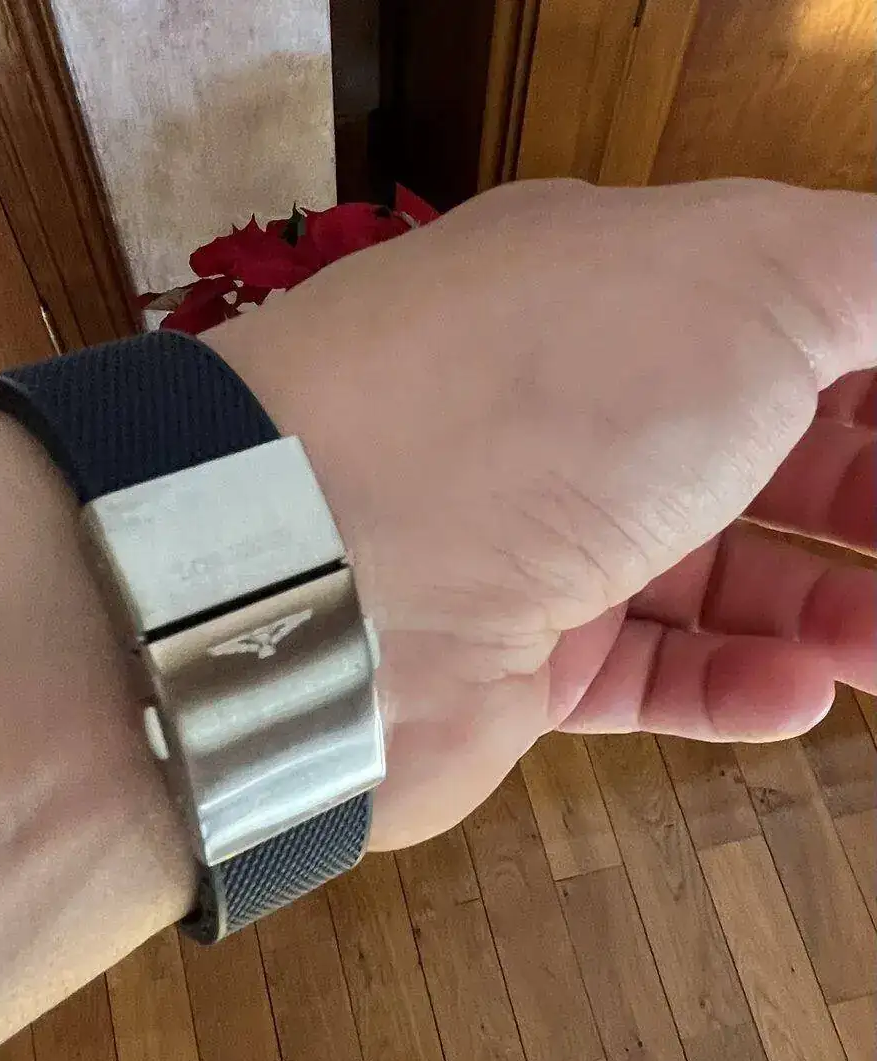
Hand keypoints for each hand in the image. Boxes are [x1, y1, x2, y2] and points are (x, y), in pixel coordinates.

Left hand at [204, 179, 876, 848]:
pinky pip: (638, 678)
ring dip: (819, 607)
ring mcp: (528, 541)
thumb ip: (864, 276)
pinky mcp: (505, 663)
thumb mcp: (748, 275)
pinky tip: (798, 692)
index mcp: (605, 291)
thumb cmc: (545, 397)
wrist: (331, 570)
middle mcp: (559, 410)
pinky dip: (727, 689)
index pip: (776, 316)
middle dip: (862, 494)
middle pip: (751, 452)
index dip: (867, 370)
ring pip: (708, 576)